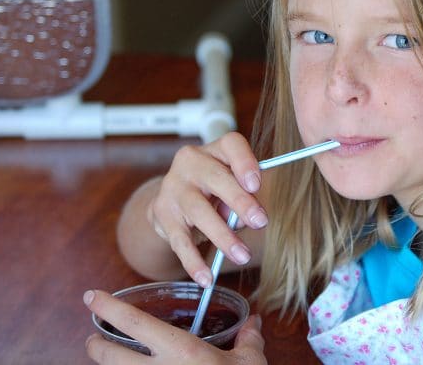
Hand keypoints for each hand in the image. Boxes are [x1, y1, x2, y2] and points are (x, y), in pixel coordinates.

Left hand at [84, 289, 266, 363]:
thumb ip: (248, 339)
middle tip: (92, 339)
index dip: (109, 307)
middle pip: (108, 356)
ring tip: (110, 360)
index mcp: (182, 351)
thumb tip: (253, 322)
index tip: (92, 296)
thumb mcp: (250, 363)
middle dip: (94, 345)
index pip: (134, 322)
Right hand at [149, 132, 267, 285]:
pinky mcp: (161, 214)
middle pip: (216, 178)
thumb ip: (244, 194)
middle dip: (240, 201)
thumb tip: (249, 218)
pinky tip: (206, 278)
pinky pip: (179, 241)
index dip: (244, 162)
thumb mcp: (232, 183)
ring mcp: (172, 187)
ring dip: (222, 236)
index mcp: (215, 149)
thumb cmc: (215, 188)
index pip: (231, 145)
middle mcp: (190, 162)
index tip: (256, 183)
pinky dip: (194, 262)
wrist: (173, 199)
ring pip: (198, 211)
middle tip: (260, 222)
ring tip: (242, 256)